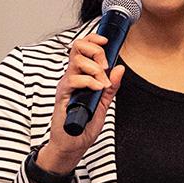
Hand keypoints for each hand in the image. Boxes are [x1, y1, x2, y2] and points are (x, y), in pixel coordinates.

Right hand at [41, 34, 124, 173]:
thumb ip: (111, 86)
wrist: (73, 143)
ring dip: (95, 68)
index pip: (83, 48)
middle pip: (78, 47)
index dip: (93, 39)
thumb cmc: (84, 124)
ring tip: (102, 84)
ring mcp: (67, 85)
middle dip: (96, 51)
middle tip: (105, 67)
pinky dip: (89, 81)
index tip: (106, 41)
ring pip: (77, 61)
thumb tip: (119, 69)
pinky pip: (74, 79)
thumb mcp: (103, 103)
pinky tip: (97, 89)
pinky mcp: (63, 95)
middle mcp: (72, 76)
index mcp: (80, 75)